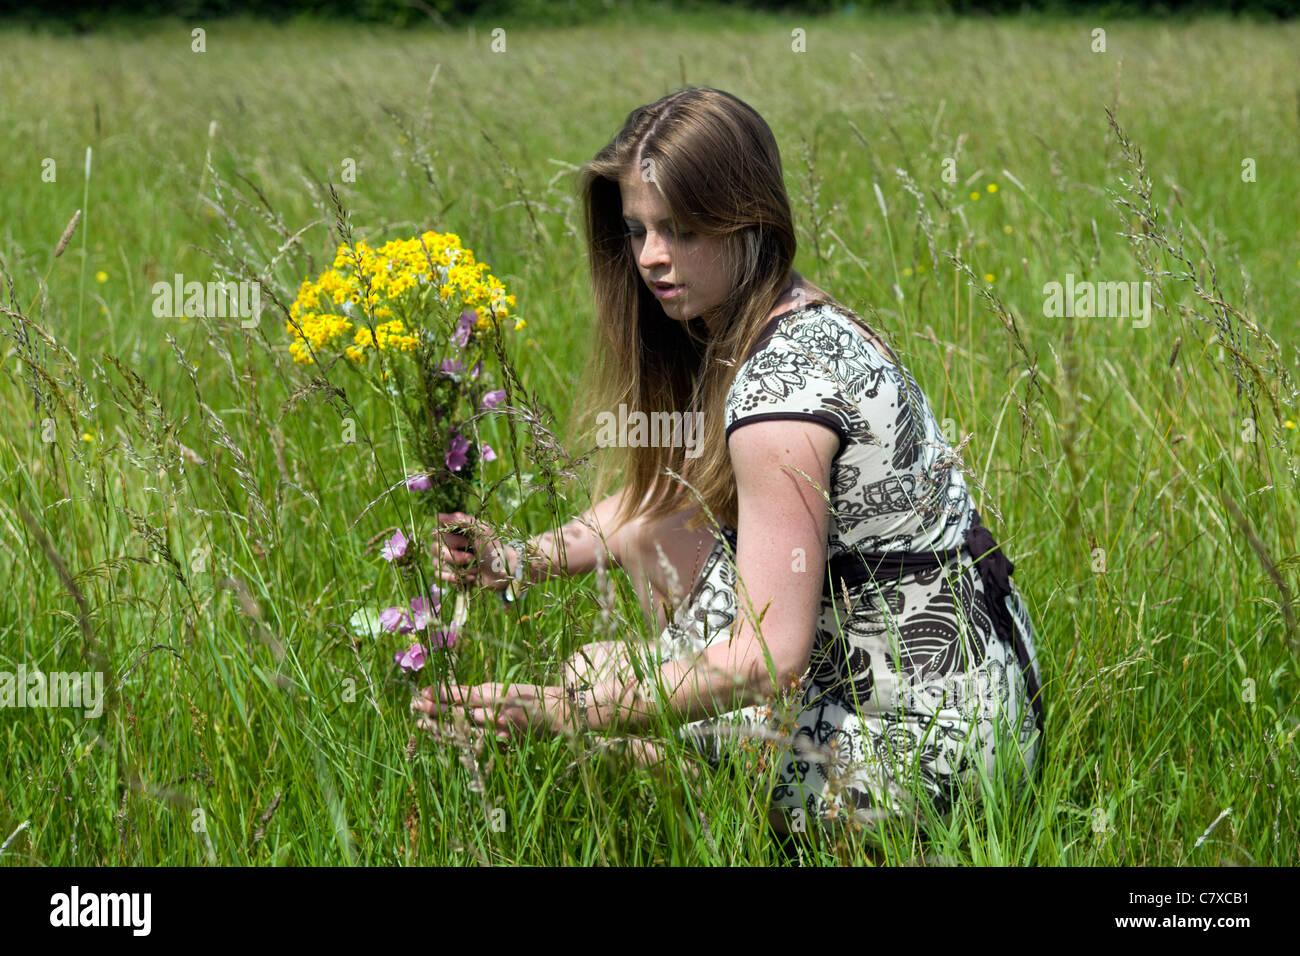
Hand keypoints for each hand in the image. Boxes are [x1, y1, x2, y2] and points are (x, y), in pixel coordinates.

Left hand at [411, 682, 572, 739]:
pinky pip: (472, 745)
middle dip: (434, 711)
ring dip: (439, 728)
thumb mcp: (501, 688)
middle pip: (457, 716)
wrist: (558, 715)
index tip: (421, 692)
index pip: (460, 697)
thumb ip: (470, 692)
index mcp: (496, 698)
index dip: (439, 694)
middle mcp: (495, 718)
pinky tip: (440, 736)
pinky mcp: (501, 746)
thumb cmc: (528, 696)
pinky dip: (455, 740)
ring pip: (461, 734)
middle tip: (414, 706)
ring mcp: (498, 735)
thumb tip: (440, 690)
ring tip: (421, 723)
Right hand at [433, 512, 515, 591]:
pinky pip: (440, 575)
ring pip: (436, 563)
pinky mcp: (452, 574)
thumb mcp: (480, 529)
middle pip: (435, 548)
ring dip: (457, 567)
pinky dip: (456, 577)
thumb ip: (459, 520)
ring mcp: (450, 560)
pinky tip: (471, 577)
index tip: (465, 541)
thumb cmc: (495, 547)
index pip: (436, 532)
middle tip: (472, 557)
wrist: (506, 570)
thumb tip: (436, 516)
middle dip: (454, 556)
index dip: (448, 539)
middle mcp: (450, 544)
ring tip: (475, 568)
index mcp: (455, 532)